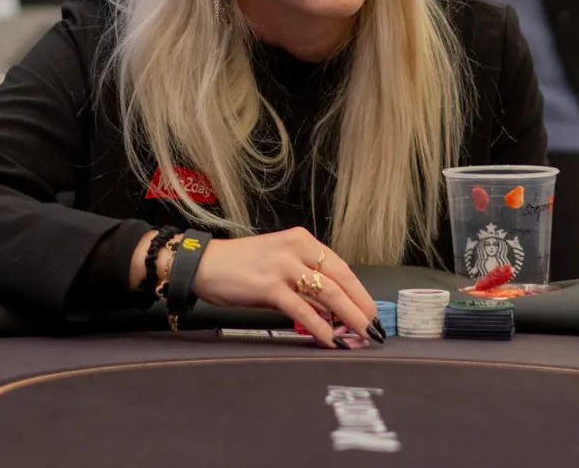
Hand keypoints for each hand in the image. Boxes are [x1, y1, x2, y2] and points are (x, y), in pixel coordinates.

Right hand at [192, 228, 380, 347]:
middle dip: (361, 306)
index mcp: (301, 240)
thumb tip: (332, 310)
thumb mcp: (279, 262)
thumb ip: (304, 280)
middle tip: (373, 327)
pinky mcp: (269, 286)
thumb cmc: (240, 266)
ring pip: (327, 294)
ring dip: (348, 317)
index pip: (341, 267)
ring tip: (360, 334)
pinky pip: (302, 310)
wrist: (204, 264)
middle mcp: (295, 249)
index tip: (371, 311)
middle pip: (340, 279)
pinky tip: (329, 338)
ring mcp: (283, 266)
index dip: (359, 292)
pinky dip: (319, 326)